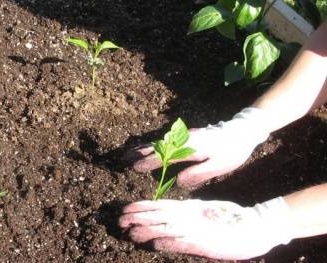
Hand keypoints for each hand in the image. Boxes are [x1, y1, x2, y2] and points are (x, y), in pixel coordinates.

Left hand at [118, 197, 292, 259]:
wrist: (259, 225)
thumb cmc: (230, 219)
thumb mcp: (203, 211)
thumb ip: (185, 213)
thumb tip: (165, 214)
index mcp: (189, 208)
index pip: (160, 205)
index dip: (140, 207)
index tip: (123, 208)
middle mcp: (190, 216)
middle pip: (159, 216)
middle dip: (137, 218)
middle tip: (118, 220)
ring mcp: (197, 230)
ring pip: (167, 229)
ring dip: (147, 230)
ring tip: (130, 232)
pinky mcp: (206, 244)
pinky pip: (184, 244)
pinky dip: (169, 243)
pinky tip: (155, 245)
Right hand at [124, 107, 270, 187]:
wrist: (242, 129)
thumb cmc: (232, 150)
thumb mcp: (220, 166)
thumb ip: (198, 174)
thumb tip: (178, 182)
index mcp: (190, 147)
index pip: (164, 155)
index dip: (149, 161)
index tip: (134, 167)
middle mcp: (183, 139)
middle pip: (156, 146)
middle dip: (138, 152)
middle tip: (121, 158)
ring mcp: (183, 136)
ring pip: (159, 142)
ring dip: (142, 147)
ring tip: (128, 154)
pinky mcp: (186, 135)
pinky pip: (165, 140)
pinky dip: (152, 144)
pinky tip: (148, 148)